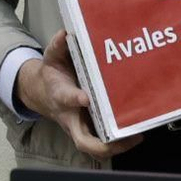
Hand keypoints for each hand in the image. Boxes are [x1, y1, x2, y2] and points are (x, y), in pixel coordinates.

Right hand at [15, 30, 143, 160]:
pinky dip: (119, 143)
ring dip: (116, 147)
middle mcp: (70, 117)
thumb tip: (65, 33)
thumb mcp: (52, 58)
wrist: (44, 93)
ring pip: (95, 147)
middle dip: (103, 144)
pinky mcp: (89, 130)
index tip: (85, 98)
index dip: (75, 99)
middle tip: (124, 137)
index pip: (65, 98)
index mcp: (60, 95)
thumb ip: (58, 46)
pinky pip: (103, 143)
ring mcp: (80, 127)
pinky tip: (137, 135)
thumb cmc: (53, 76)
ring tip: (137, 137)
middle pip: (83, 140)